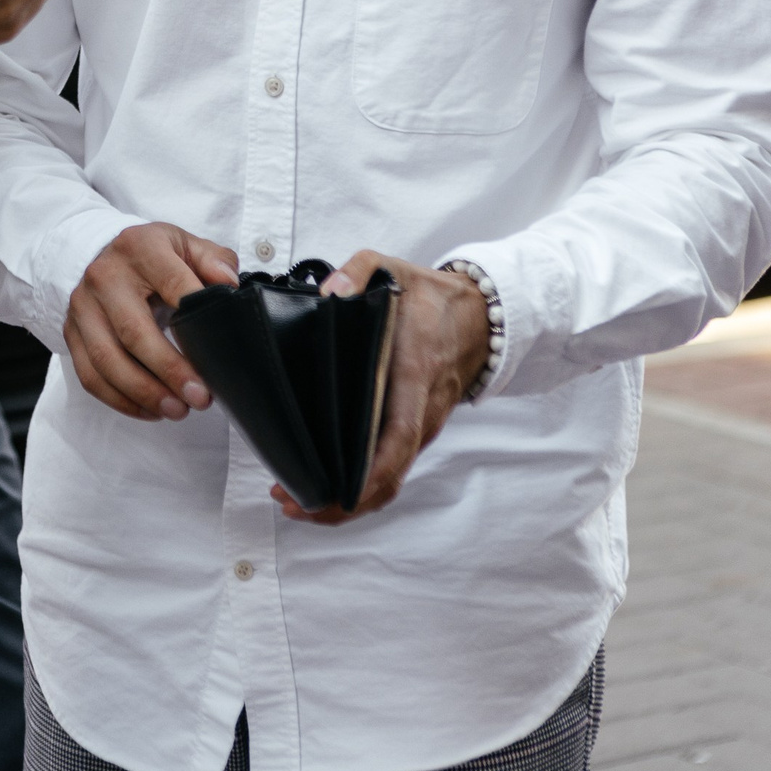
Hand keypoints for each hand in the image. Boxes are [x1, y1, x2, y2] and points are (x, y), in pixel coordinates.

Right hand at [63, 223, 238, 420]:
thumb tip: (228, 285)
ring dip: (144, 393)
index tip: (215, 350)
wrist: (101, 254)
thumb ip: (213, 261)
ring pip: (107, 360)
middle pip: (133, 332)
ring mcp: (83, 307)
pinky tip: (151, 410)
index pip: (171, 282)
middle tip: (199, 397)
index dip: (194, 314)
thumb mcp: (185, 245)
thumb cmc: (152, 256)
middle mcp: (104, 276)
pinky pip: (90, 376)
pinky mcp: (71, 333)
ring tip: (178, 410)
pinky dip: (121, 401)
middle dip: (169, 371)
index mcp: (139, 247)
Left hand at [274, 253, 489, 524]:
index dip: (370, 474)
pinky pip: (391, 470)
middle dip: (341, 502)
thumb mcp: (393, 268)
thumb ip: (358, 271)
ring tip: (293, 501)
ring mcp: (422, 427)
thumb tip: (331, 291)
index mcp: (415, 375)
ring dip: (345, 501)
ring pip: (390, 481)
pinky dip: (360, 488)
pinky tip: (322, 488)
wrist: (482, 317)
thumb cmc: (432, 298)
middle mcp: (423, 413)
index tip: (336, 495)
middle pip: (390, 477)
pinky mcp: (416, 431)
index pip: (398, 438)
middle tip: (287, 501)